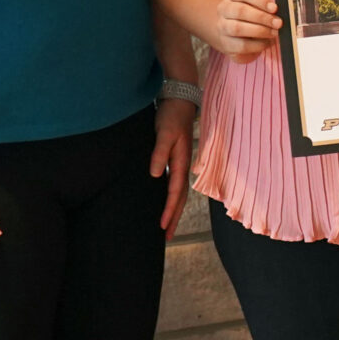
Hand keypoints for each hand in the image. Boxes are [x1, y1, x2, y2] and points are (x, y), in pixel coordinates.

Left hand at [150, 97, 194, 236]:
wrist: (179, 101)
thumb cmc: (171, 117)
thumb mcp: (164, 133)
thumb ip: (159, 153)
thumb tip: (155, 175)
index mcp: (181, 164)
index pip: (175, 193)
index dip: (168, 211)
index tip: (162, 227)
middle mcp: (183, 167)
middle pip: (180, 200)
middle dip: (173, 218)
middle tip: (166, 238)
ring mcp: (180, 165)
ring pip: (179, 194)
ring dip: (174, 211)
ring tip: (167, 227)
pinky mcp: (176, 161)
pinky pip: (175, 186)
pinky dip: (171, 199)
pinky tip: (166, 203)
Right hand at [214, 0, 281, 60]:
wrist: (233, 33)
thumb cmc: (251, 15)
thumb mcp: (257, 5)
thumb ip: (267, 6)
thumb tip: (281, 12)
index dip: (260, 0)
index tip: (274, 8)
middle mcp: (223, 9)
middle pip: (240, 10)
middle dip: (262, 17)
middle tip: (278, 23)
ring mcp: (222, 27)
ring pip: (238, 28)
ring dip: (260, 31)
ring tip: (274, 33)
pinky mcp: (226, 44)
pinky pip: (242, 45)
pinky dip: (258, 44)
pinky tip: (268, 42)